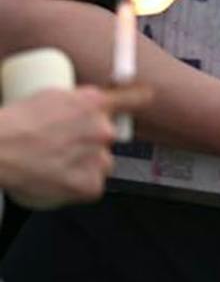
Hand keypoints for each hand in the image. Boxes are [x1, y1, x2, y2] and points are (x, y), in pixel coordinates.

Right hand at [0, 84, 147, 207]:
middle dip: (92, 140)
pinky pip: (92, 186)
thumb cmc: (12, 123)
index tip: (144, 98)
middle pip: (109, 137)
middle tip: (64, 145)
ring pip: (102, 163)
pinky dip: (79, 186)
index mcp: (95, 103)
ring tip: (58, 164)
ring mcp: (97, 159)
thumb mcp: (50, 95)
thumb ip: (78, 99)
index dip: (139, 98)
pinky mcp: (88, 185)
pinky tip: (60, 180)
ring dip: (88, 164)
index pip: (135, 98)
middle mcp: (102, 130)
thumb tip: (91, 101)